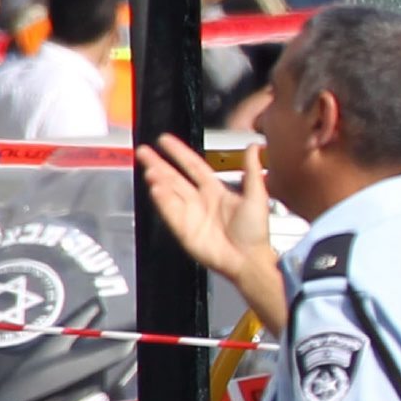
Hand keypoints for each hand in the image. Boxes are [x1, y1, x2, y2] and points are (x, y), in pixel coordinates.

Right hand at [136, 133, 286, 325]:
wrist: (249, 259)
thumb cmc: (255, 232)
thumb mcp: (256, 195)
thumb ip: (252, 170)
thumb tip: (255, 147)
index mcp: (215, 191)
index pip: (192, 166)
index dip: (179, 152)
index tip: (164, 140)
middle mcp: (199, 201)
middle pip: (174, 177)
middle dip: (158, 164)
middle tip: (143, 152)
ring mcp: (190, 215)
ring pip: (169, 192)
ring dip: (159, 180)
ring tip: (149, 168)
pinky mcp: (183, 230)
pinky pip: (170, 211)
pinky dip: (162, 200)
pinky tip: (155, 188)